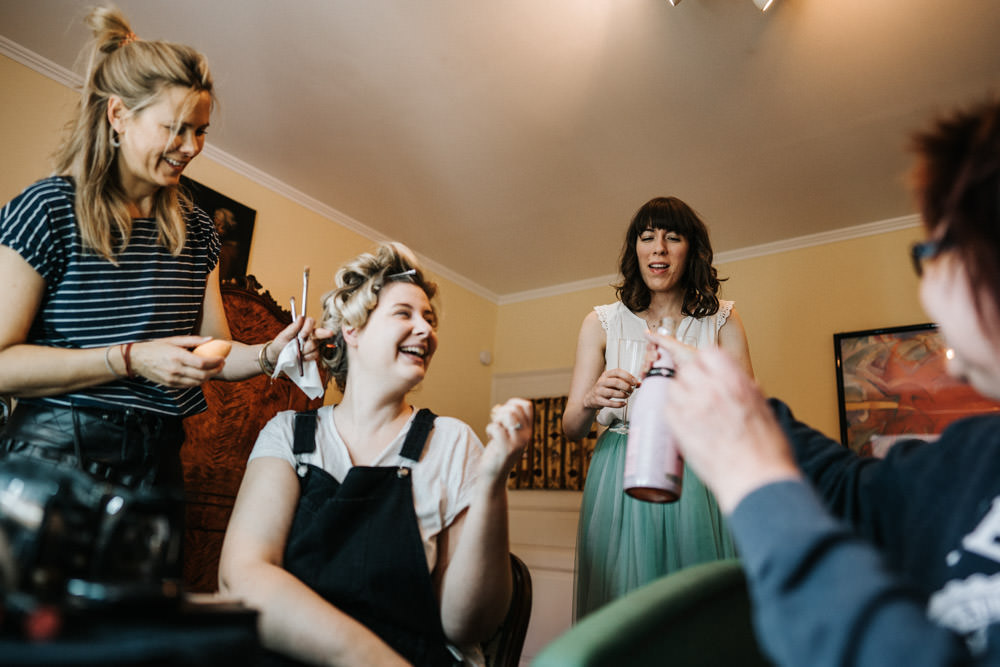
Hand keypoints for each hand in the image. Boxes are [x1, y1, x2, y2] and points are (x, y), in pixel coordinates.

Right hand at [129, 336, 225, 386]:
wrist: (136, 359)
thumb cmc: (156, 347)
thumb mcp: (173, 340)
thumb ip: (193, 340)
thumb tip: (211, 339)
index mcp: (177, 356)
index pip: (202, 363)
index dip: (215, 362)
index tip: (222, 358)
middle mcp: (175, 369)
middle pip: (202, 375)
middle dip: (215, 371)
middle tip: (221, 365)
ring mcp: (172, 379)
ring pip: (197, 383)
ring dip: (208, 377)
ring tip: (214, 369)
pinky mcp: (170, 385)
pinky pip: (189, 386)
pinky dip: (198, 381)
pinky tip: (202, 375)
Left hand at [267, 317, 334, 365]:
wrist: (278, 357)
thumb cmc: (280, 344)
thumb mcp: (284, 335)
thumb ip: (293, 327)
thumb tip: (301, 317)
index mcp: (303, 328)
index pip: (310, 322)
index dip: (308, 328)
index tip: (302, 335)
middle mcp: (310, 335)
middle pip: (320, 332)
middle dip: (325, 333)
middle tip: (330, 333)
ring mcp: (313, 345)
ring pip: (315, 345)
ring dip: (305, 349)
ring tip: (297, 352)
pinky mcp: (313, 354)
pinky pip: (315, 354)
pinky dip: (307, 356)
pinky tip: (302, 357)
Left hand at [481, 398, 532, 481]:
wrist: (494, 476)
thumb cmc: (497, 453)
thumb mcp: (507, 434)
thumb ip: (506, 421)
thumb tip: (499, 407)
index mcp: (528, 431)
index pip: (527, 405)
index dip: (513, 403)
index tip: (504, 413)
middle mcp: (526, 436)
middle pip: (515, 408)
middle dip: (501, 411)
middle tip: (496, 423)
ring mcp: (518, 442)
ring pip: (508, 415)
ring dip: (496, 420)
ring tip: (494, 429)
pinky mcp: (506, 448)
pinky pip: (496, 428)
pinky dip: (489, 430)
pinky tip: (490, 438)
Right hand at [582, 368, 639, 410]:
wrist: (591, 398)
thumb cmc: (605, 389)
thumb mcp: (614, 383)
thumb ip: (626, 382)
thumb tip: (639, 383)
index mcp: (606, 374)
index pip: (618, 372)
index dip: (628, 376)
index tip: (635, 382)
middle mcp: (601, 381)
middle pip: (616, 382)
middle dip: (626, 386)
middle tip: (631, 390)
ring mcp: (599, 391)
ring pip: (612, 392)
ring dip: (623, 395)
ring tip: (627, 396)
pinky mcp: (598, 400)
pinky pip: (609, 403)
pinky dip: (618, 404)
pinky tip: (623, 404)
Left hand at [656, 344, 800, 512]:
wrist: (756, 480)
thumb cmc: (766, 451)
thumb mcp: (764, 410)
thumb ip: (748, 392)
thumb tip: (745, 384)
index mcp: (735, 381)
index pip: (709, 353)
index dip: (706, 363)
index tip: (706, 371)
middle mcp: (711, 389)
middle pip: (687, 369)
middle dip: (692, 379)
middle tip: (698, 393)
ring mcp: (692, 407)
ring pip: (674, 387)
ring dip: (680, 395)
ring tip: (691, 409)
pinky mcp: (679, 427)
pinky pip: (667, 409)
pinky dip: (673, 413)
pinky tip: (684, 423)